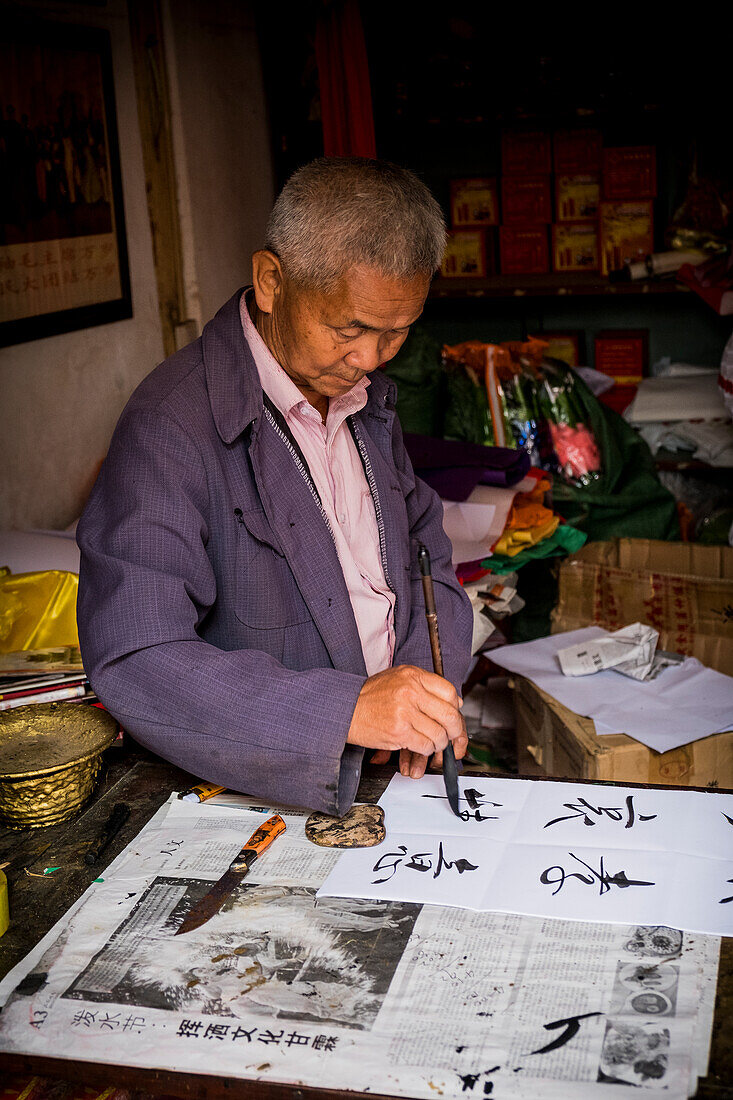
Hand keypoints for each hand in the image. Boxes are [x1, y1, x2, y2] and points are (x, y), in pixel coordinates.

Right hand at [348, 665, 464, 776]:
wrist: (346, 709)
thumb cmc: (370, 696)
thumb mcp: (398, 678)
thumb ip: (425, 685)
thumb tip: (454, 701)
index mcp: (413, 676)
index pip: (449, 692)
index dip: (456, 707)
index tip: (453, 715)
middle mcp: (411, 692)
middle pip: (449, 715)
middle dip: (454, 729)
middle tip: (451, 734)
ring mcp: (405, 713)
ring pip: (439, 734)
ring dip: (439, 743)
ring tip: (433, 742)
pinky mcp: (399, 733)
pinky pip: (425, 746)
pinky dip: (426, 750)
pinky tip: (420, 746)